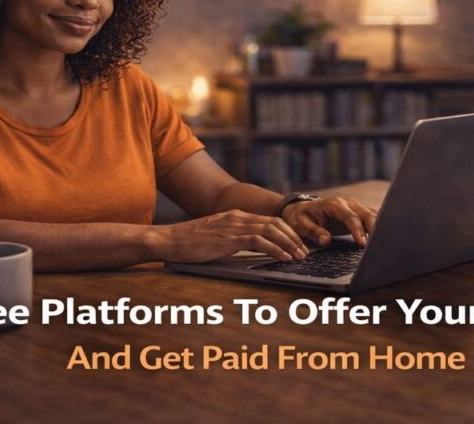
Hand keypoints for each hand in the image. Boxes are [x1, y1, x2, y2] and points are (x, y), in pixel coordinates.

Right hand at [155, 209, 308, 262]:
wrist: (169, 240)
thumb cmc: (189, 243)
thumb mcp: (216, 238)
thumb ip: (233, 239)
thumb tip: (250, 249)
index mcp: (236, 216)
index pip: (269, 220)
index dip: (287, 232)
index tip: (297, 245)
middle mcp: (238, 217)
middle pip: (276, 223)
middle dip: (294, 237)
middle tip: (304, 251)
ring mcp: (234, 226)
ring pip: (272, 230)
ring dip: (289, 243)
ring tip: (298, 256)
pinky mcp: (229, 238)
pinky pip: (260, 241)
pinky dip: (276, 249)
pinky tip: (283, 257)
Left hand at [282, 196, 377, 247]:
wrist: (302, 209)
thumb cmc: (301, 217)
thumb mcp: (301, 224)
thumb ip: (314, 231)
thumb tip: (326, 239)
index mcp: (333, 204)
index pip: (350, 217)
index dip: (358, 230)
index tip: (363, 243)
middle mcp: (347, 202)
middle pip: (366, 214)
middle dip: (373, 228)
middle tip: (376, 245)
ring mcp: (354, 206)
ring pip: (372, 214)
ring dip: (379, 226)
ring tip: (384, 242)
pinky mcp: (357, 212)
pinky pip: (371, 216)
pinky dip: (378, 225)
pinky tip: (383, 236)